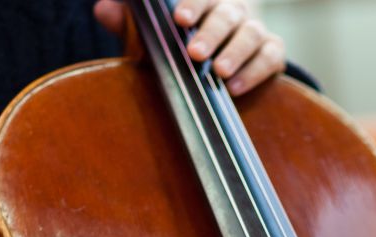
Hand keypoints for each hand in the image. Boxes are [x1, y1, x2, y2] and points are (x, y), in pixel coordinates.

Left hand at [94, 0, 285, 95]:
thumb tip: (103, 8)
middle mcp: (233, 9)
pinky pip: (270, 57)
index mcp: (205, 0)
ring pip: (251, 34)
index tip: (178, 17)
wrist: (220, 71)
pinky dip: (255, 71)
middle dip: (211, 33)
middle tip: (194, 53)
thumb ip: (129, 23)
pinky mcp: (272, 53)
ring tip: (219, 73)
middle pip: (227, 13)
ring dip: (235, 53)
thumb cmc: (180, 47)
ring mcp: (255, 30)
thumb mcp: (152, 37)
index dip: (192, 4)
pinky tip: (235, 87)